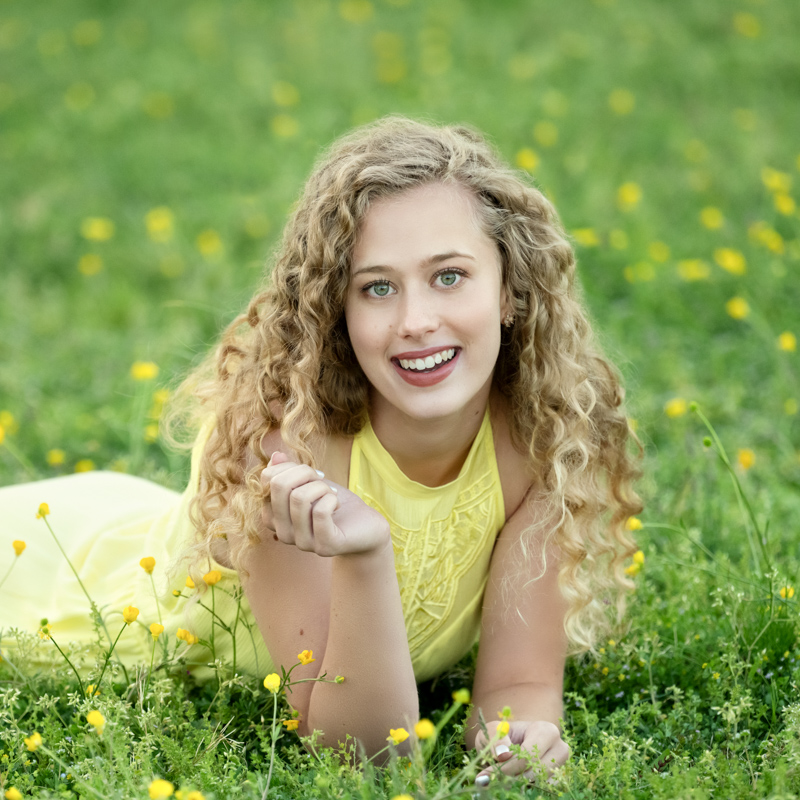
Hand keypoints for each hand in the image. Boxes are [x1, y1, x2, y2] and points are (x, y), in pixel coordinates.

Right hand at [261, 451, 390, 556]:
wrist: (365, 526)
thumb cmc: (335, 502)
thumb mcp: (311, 483)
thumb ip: (290, 471)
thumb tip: (276, 456)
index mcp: (273, 516)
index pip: (268, 479)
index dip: (291, 467)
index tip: (309, 475)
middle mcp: (282, 532)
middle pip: (279, 486)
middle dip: (305, 472)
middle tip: (322, 481)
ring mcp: (302, 543)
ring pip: (299, 497)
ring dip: (321, 487)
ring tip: (331, 494)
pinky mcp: (324, 546)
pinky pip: (320, 512)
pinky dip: (331, 499)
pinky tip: (337, 504)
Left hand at [474, 720, 568, 785]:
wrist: (511, 742)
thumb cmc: (503, 734)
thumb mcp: (493, 730)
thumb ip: (495, 738)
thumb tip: (503, 755)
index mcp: (545, 731)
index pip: (528, 755)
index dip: (507, 767)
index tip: (486, 775)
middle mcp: (559, 749)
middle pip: (536, 772)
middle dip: (513, 776)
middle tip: (494, 778)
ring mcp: (561, 767)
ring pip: (538, 783)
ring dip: (518, 783)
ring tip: (503, 776)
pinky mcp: (557, 780)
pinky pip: (542, 791)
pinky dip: (526, 789)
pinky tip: (514, 781)